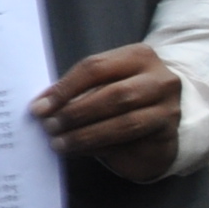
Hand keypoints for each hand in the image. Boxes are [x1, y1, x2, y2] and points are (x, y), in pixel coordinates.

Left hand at [33, 43, 182, 180]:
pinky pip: (130, 144)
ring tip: (60, 142)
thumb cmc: (122, 95)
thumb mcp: (102, 82)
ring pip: (124, 124)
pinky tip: (79, 150)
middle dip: (76, 113)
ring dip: (86, 135)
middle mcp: (159, 80)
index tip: (40, 107)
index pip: (96, 67)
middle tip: (49, 126)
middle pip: (114, 95)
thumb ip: (76, 89)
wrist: (160, 118)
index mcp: (138, 57)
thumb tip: (42, 106)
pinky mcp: (168, 135)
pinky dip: (99, 148)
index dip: (65, 88)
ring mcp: (168, 108)